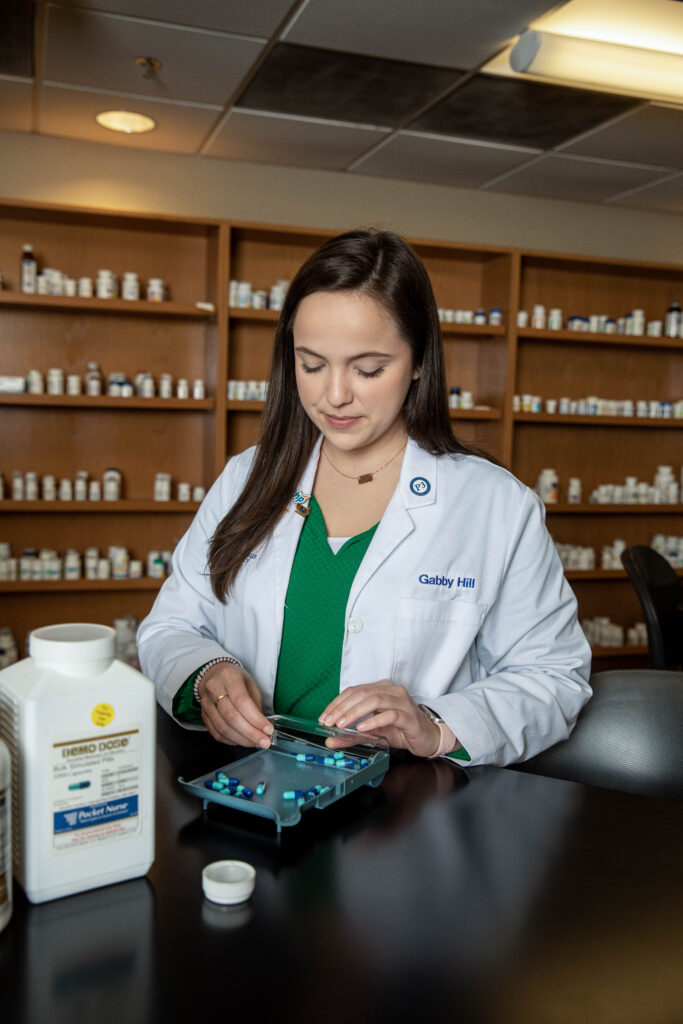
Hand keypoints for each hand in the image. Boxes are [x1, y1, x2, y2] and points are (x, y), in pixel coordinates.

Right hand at [198, 662, 273, 747]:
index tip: (268, 730)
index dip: (256, 718)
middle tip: (264, 742)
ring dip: (241, 739)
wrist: (213, 675)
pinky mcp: (203, 715)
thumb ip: (255, 703)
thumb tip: (261, 726)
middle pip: (231, 717)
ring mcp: (206, 703)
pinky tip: (241, 740)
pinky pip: (216, 733)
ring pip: (223, 728)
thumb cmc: (235, 679)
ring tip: (255, 743)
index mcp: (228, 677)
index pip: (242, 701)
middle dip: (250, 733)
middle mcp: (214, 689)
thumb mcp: (249, 683)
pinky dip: (230, 740)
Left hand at [319, 681, 440, 757]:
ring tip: (342, 724)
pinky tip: (363, 728)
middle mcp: (391, 690)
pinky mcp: (409, 716)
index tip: (324, 717)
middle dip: (342, 708)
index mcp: (381, 688)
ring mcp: (402, 701)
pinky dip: (374, 721)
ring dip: (355, 712)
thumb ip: (352, 735)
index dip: (337, 703)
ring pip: (375, 700)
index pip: (354, 691)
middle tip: (329, 722)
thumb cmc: (400, 730)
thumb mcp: (372, 732)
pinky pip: (390, 715)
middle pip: (362, 693)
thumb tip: (330, 739)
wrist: (427, 737)